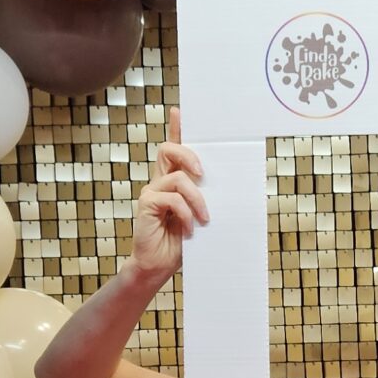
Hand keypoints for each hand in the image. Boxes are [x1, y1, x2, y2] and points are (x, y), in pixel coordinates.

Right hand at [130, 105, 207, 280]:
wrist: (159, 266)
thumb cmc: (182, 242)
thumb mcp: (200, 216)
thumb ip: (206, 198)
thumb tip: (231, 186)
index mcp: (172, 180)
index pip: (173, 148)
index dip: (175, 128)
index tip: (179, 111)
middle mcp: (160, 181)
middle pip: (168, 149)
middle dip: (188, 154)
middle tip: (202, 173)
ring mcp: (152, 192)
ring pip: (178, 178)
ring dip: (196, 198)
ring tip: (204, 218)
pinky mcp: (147, 205)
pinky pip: (171, 199)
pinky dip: (185, 213)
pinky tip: (189, 228)